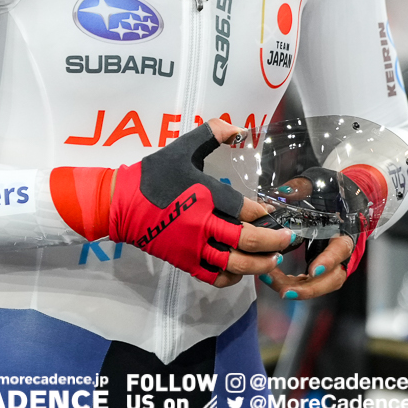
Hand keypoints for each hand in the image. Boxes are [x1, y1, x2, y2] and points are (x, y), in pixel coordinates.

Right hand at [49, 117, 292, 284]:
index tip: (273, 213)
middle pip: (247, 239)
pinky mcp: (184, 261)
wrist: (120, 204)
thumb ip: (211, 133)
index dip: (263, 213)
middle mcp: (202, 223)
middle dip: (273, 242)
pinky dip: (231, 278)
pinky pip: (214, 276)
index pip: (244, 209)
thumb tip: (239, 128)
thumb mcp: (181, 148)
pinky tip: (241, 272)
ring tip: (273, 260)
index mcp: (205, 194)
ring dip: (258, 264)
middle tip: (286, 240)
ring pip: (234, 263)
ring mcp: (193, 246)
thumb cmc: (152, 175)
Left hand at [263, 160, 385, 297]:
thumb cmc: (331, 192)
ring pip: (323, 285)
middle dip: (310, 288)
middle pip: (334, 278)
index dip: (328, 261)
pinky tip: (275, 281)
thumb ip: (301, 188)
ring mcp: (335, 262)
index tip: (312, 270)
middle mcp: (342, 251)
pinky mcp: (322, 267)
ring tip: (277, 288)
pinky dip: (295, 286)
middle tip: (286, 290)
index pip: (340, 249)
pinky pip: (312, 283)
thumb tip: (283, 193)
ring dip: (300, 290)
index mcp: (344, 230)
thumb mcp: (317, 184)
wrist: (344, 198)